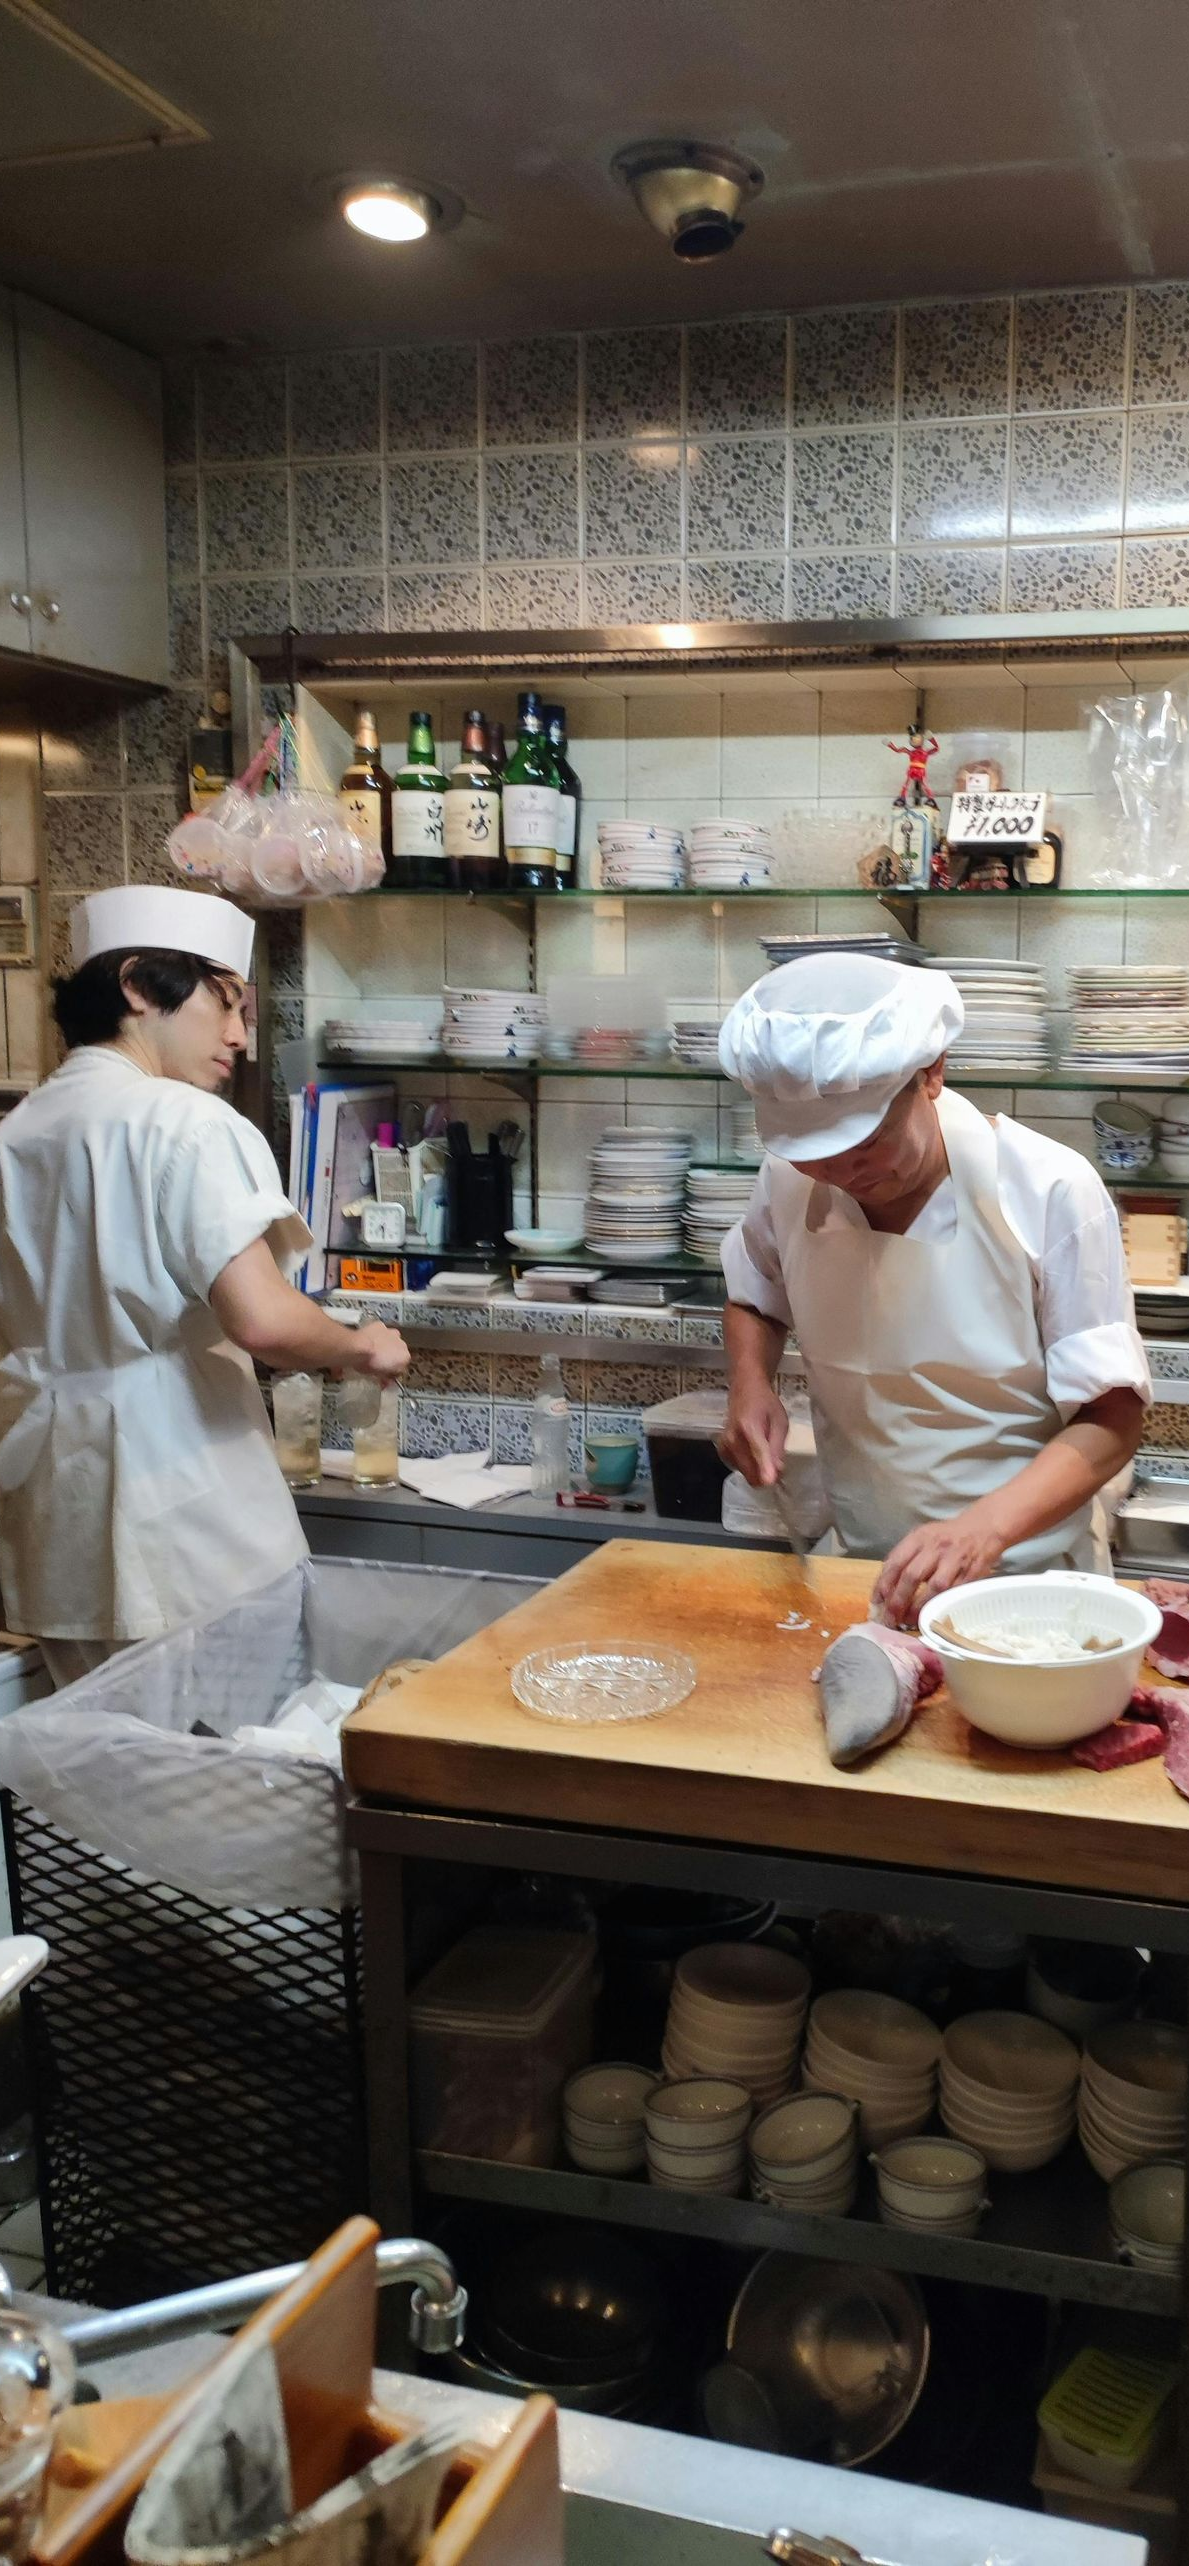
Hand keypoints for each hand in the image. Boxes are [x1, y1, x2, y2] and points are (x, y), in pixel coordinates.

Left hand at [349, 1320, 410, 1382]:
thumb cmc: (367, 1362)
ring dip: (386, 1345)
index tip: (387, 1372)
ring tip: (374, 1351)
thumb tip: (386, 1380)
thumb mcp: (379, 1376)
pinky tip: (369, 1341)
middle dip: (391, 1356)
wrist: (357, 1348)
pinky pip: (381, 1332)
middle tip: (379, 1362)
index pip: (403, 1365)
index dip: (394, 1369)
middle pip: (398, 1351)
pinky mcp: (381, 1326)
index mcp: (404, 1357)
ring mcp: (392, 1334)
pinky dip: (377, 1335)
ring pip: (391, 1340)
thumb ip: (386, 1377)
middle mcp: (401, 1344)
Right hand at [718, 1384, 788, 1487]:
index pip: (758, 1452)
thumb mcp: (780, 1422)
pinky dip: (749, 1466)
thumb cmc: (765, 1404)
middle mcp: (732, 1439)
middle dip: (766, 1474)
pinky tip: (753, 1452)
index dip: (765, 1469)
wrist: (744, 1391)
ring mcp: (724, 1446)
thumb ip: (778, 1447)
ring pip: (746, 1474)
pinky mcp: (722, 1451)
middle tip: (777, 1463)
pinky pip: (739, 1469)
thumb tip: (778, 1471)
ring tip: (765, 1452)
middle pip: (750, 1471)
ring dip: (758, 1471)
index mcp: (749, 1427)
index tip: (770, 1481)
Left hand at [872, 1506, 1007, 1627]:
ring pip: (934, 1587)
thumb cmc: (948, 1536)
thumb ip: (905, 1556)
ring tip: (908, 1620)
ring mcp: (954, 1560)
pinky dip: (941, 1606)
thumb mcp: (923, 1537)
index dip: (884, 1584)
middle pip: (911, 1576)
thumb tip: (886, 1585)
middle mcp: (935, 1548)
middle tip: (889, 1618)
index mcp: (919, 1538)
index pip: (895, 1562)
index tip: (877, 1601)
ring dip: (919, 1607)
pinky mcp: (971, 1573)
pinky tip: (931, 1616)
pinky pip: (954, 1593)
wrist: (983, 1527)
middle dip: (898, 1601)